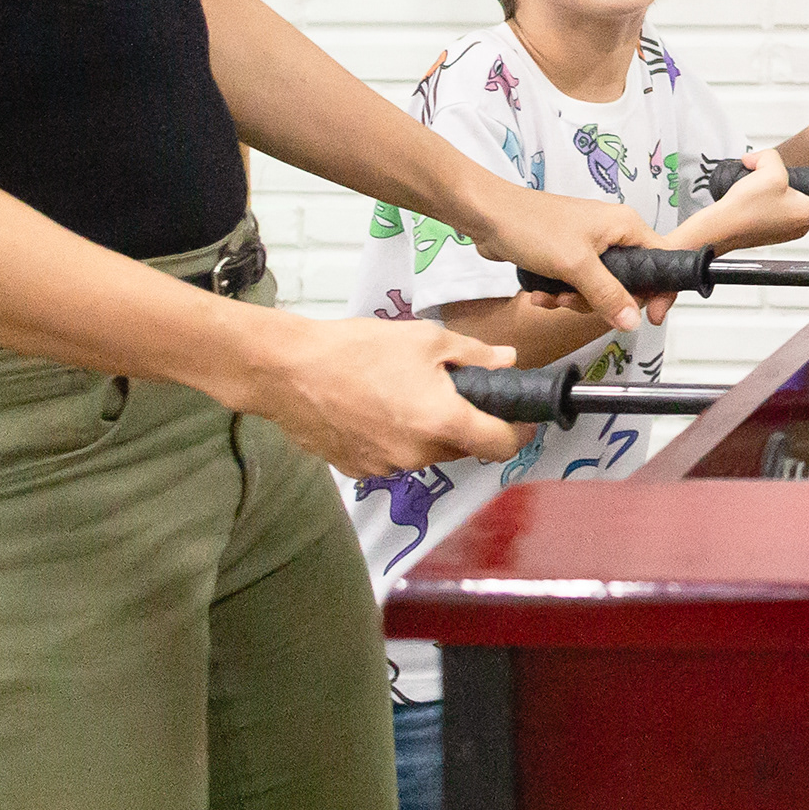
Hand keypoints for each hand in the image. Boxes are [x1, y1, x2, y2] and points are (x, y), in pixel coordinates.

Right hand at [242, 312, 523, 475]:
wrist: (287, 371)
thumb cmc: (358, 349)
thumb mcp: (425, 339)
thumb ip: (473, 355)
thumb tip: (507, 361)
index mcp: (442, 421)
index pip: (501, 445)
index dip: (518, 431)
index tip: (520, 417)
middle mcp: (418, 454)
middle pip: (462, 448)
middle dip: (466, 423)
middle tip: (450, 390)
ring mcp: (386, 467)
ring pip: (427, 453)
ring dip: (428, 431)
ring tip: (403, 394)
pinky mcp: (359, 470)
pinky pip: (393, 457)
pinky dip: (396, 438)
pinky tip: (374, 410)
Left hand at [465, 182, 658, 330]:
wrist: (487, 216)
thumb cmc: (532, 227)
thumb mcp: (576, 266)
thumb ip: (608, 295)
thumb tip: (634, 321)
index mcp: (625, 226)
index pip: (663, 259)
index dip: (661, 290)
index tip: (650, 317)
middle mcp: (612, 234)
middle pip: (629, 282)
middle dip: (601, 300)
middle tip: (576, 299)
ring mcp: (589, 246)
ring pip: (599, 289)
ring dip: (575, 300)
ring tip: (553, 294)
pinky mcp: (567, 256)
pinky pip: (577, 286)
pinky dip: (560, 294)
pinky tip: (540, 292)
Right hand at [680, 160, 808, 256]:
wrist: (718, 229)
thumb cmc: (745, 209)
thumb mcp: (767, 170)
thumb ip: (771, 156)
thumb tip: (761, 158)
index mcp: (807, 214)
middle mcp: (797, 228)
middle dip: (800, 188)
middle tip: (786, 177)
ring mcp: (781, 233)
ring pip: (790, 209)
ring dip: (780, 195)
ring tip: (764, 184)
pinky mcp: (765, 234)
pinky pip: (774, 215)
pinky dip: (766, 204)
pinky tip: (752, 195)